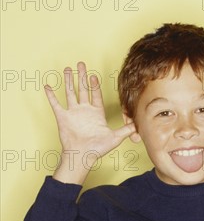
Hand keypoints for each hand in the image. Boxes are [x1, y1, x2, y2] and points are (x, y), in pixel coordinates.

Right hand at [44, 62, 135, 182]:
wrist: (82, 156)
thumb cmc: (97, 149)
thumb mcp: (114, 138)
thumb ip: (125, 130)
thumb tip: (138, 125)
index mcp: (96, 113)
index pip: (96, 95)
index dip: (95, 85)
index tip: (93, 76)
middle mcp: (84, 111)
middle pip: (83, 89)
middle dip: (82, 76)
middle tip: (81, 64)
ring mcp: (73, 113)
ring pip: (70, 92)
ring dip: (68, 81)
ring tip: (67, 69)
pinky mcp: (63, 117)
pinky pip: (55, 104)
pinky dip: (51, 95)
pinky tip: (47, 86)